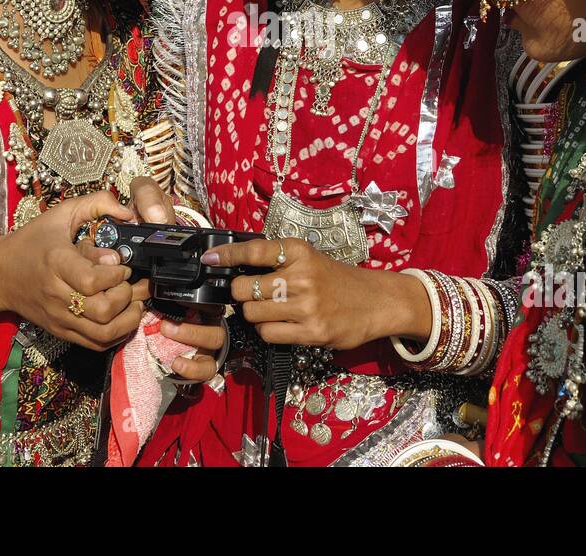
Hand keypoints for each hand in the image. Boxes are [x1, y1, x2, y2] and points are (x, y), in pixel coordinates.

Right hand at [0, 191, 144, 350]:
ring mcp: (59, 316)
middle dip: (127, 297)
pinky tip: (122, 316)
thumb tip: (128, 212)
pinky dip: (117, 333)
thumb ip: (96, 203)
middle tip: (132, 283)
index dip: (117, 275)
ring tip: (135, 302)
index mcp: (57, 262)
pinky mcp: (61, 330)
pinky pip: (96, 343)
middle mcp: (57, 294)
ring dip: (127, 319)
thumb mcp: (61, 213)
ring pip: (103, 333)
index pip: (92, 281)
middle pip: (102, 310)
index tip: (123, 265)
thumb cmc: (32, 241)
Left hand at [124, 176, 225, 380]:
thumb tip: (156, 214)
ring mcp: (205, 327)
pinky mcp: (197, 351)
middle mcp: (210, 301)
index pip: (229, 274)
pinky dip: (195, 369)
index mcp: (206, 272)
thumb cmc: (150, 241)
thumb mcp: (147, 211)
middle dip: (197, 326)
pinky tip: (175, 363)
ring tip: (165, 332)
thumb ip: (149, 200)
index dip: (225, 272)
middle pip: (222, 317)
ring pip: (216, 342)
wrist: (137, 263)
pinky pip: (208, 367)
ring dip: (193, 341)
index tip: (198, 276)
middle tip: (166, 320)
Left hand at [203, 238, 422, 349]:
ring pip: (253, 314)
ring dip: (255, 314)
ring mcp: (307, 306)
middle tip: (252, 294)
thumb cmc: (335, 280)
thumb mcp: (309, 259)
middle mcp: (302, 276)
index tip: (209, 258)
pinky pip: (269, 334)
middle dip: (242, 294)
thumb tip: (233, 266)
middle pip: (245, 289)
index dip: (227, 255)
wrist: (376, 302)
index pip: (254, 250)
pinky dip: (269, 331)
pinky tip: (283, 324)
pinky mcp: (312, 332)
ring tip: (271, 310)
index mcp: (299, 251)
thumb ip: (277, 260)